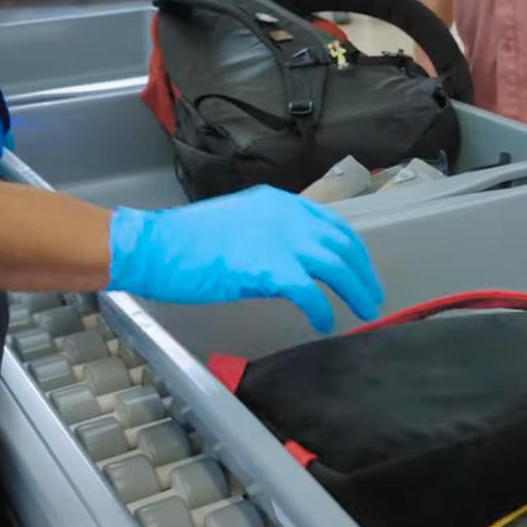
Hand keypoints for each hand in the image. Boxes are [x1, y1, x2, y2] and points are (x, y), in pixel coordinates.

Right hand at [106, 185, 384, 331]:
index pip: (332, 225)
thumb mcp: (239, 226)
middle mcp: (287, 215)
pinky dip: (322, 309)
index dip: (353, 251)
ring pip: (335, 266)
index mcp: (280, 203)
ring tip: (364, 312)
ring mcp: (279, 240)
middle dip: (363, 274)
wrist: (153, 246)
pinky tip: (324, 322)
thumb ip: (270, 238)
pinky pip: (310, 292)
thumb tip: (293, 266)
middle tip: (373, 297)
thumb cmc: (186, 241)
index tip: (362, 271)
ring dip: (355, 291)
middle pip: (342, 245)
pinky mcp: (268, 268)